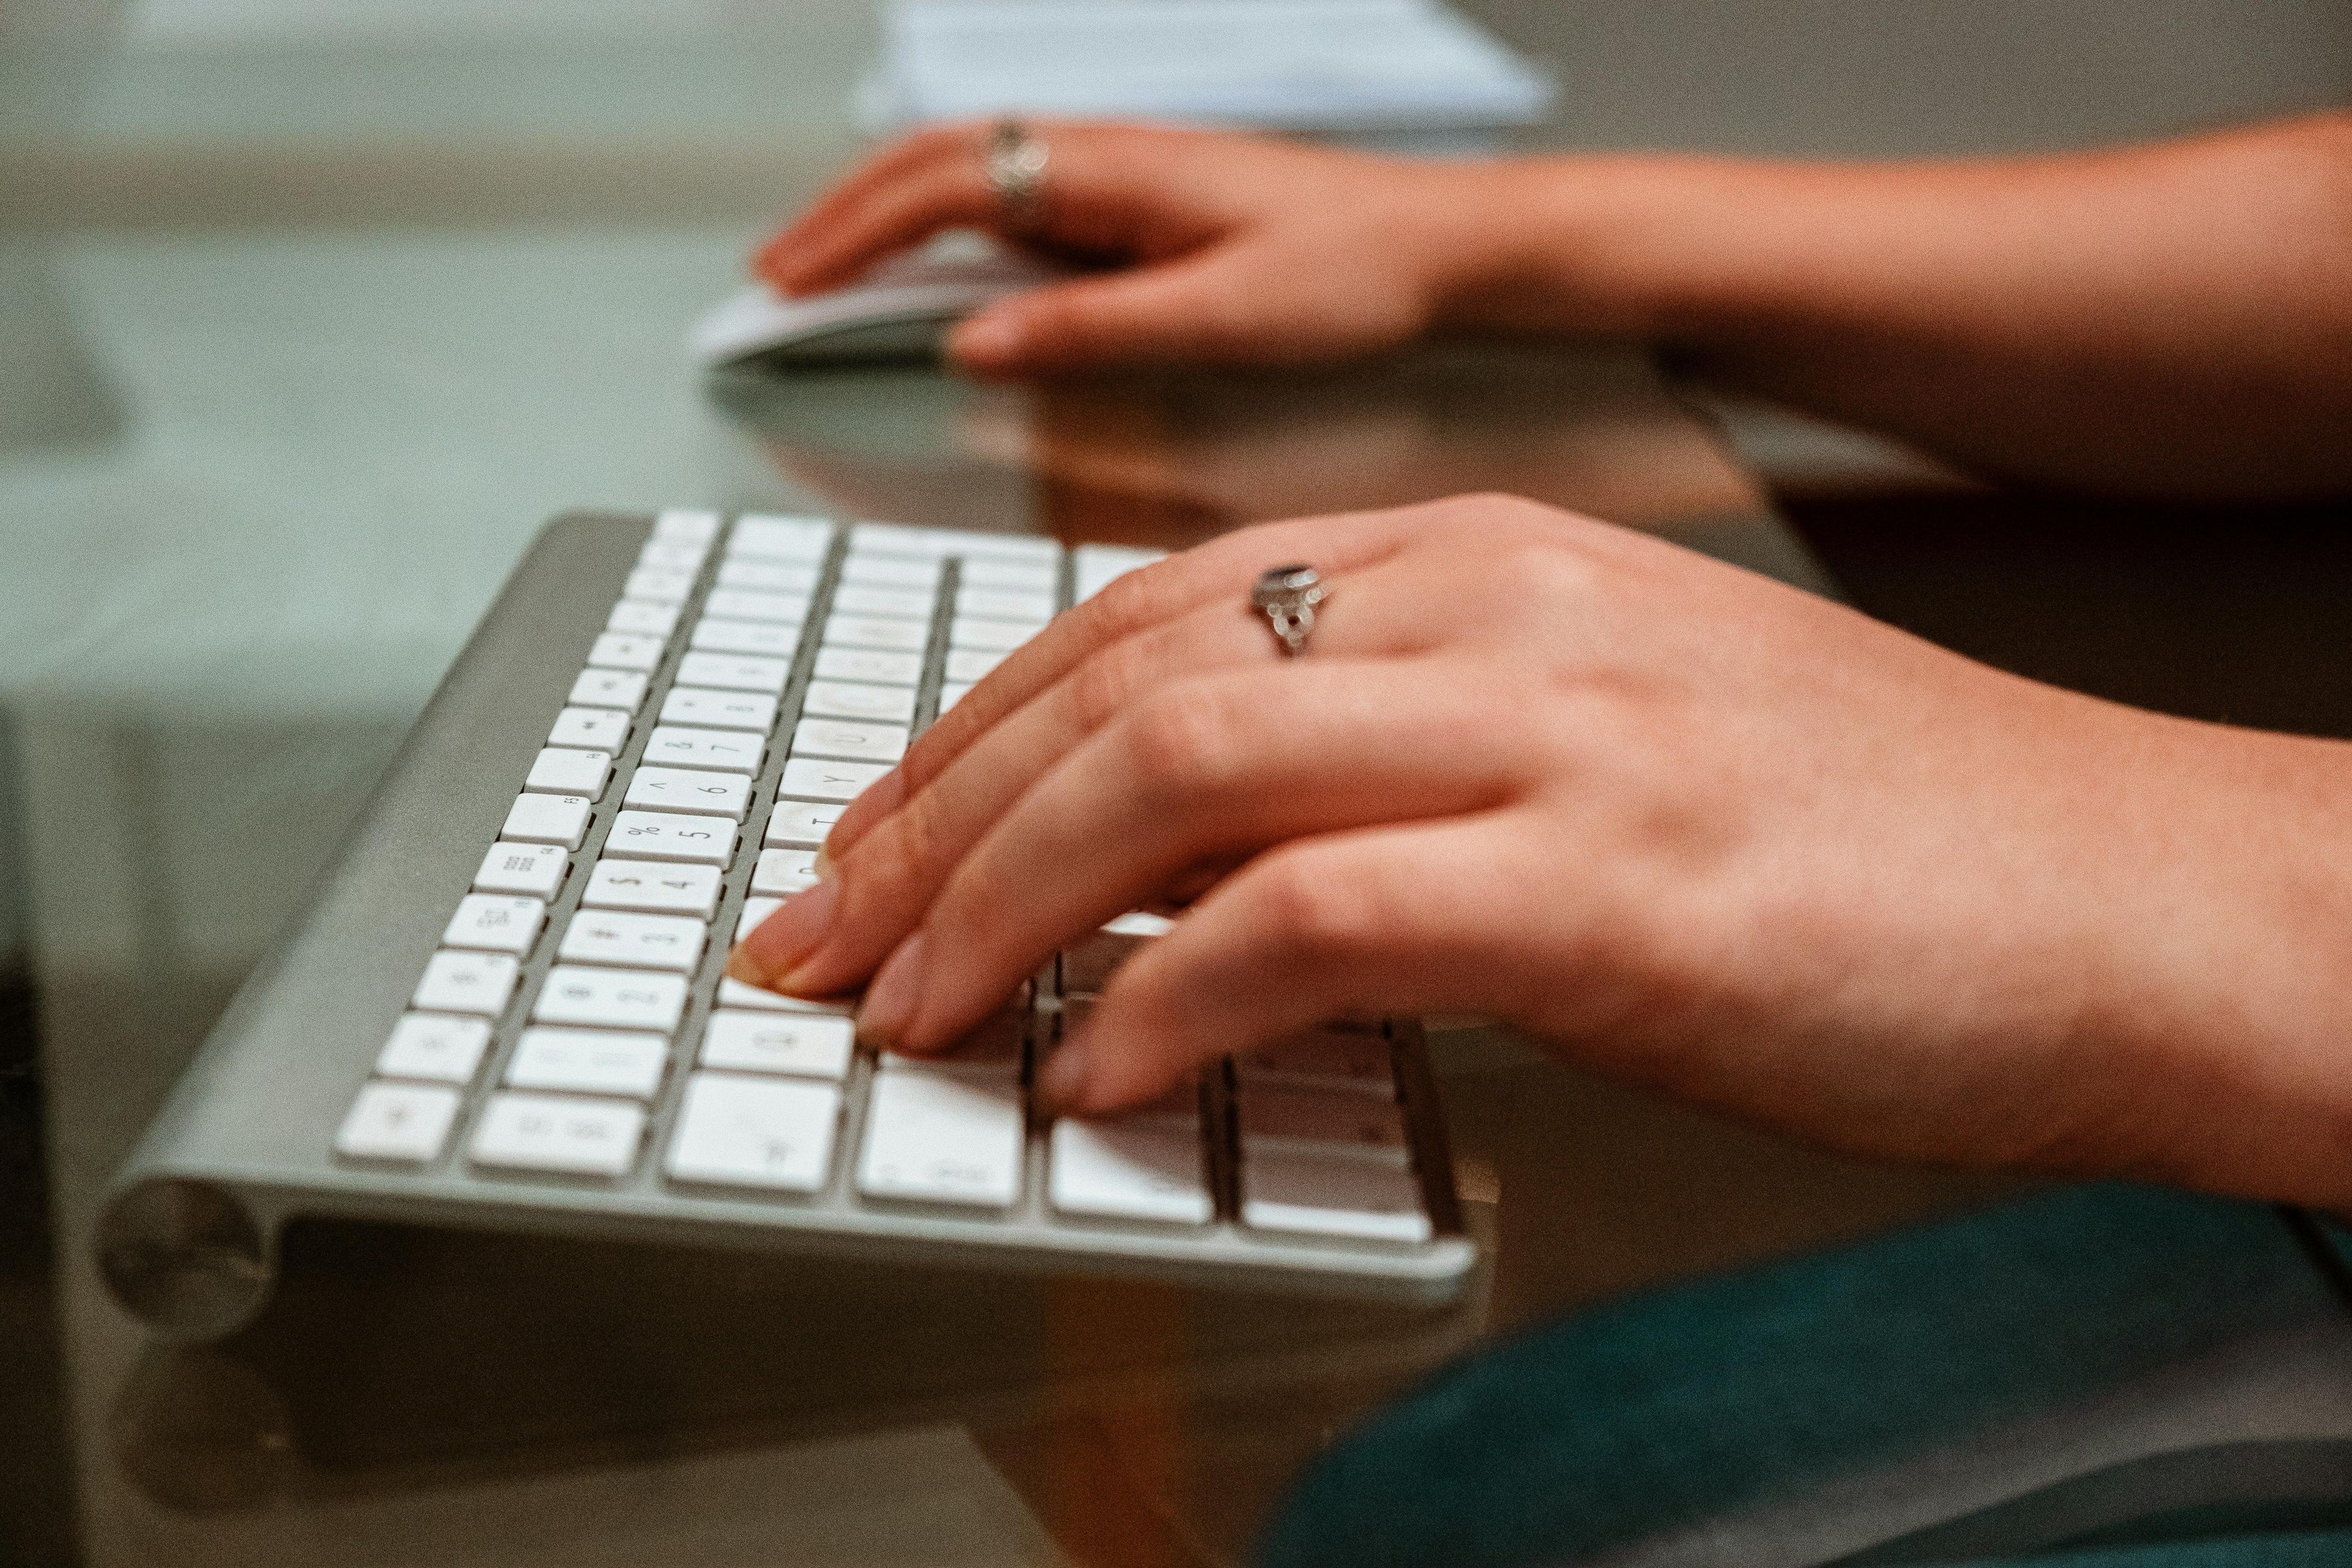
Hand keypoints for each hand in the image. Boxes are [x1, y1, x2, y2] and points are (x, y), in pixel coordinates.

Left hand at [731, 496, 2351, 1209]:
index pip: (1145, 611)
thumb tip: (1201, 869)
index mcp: (1482, 558)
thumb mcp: (1602, 725)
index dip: (974, 727)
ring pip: (1176, 774)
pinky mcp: (1613, 885)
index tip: (875, 834)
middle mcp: (1497, 611)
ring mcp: (1557, 734)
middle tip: (820, 935)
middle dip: (929, 817)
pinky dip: (1165, 1002)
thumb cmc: (1869, 831)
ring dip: (999, 905)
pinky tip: (1096, 1073)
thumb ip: (1405, 752)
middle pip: (1119, 681)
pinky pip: (1311, 920)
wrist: (2125, 895)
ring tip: (906, 1012)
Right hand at [754, 121, 1496, 377]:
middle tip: (773, 283)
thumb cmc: (1353, 271)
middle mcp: (1105, 160)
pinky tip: (940, 288)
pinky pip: (1021, 213)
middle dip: (843, 220)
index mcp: (1113, 170)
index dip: (853, 232)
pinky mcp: (1140, 210)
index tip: (787, 285)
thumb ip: (1091, 328)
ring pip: (973, 183)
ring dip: (891, 227)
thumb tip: (972, 343)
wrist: (1442, 246)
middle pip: (938, 167)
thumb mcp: (1221, 317)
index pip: (944, 182)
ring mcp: (1119, 180)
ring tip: (827, 283)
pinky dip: (955, 243)